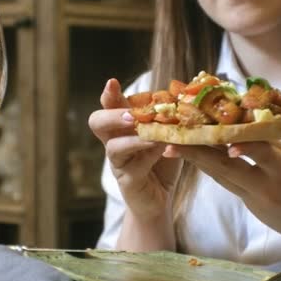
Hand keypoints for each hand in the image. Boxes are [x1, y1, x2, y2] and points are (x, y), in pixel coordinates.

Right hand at [88, 79, 182, 220]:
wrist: (159, 199)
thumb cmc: (161, 163)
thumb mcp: (167, 135)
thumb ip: (168, 119)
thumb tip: (183, 96)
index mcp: (122, 127)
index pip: (109, 106)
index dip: (109, 94)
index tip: (113, 82)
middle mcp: (114, 142)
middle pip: (97, 123)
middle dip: (112, 115)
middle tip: (130, 115)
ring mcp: (119, 163)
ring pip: (114, 147)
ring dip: (134, 138)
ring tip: (151, 133)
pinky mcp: (128, 181)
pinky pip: (134, 166)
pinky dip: (149, 155)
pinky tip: (163, 149)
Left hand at [163, 141, 280, 255]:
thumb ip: (272, 146)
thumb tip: (245, 126)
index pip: (261, 154)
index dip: (241, 145)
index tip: (219, 137)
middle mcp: (266, 190)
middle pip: (226, 169)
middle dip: (196, 153)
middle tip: (170, 141)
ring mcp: (256, 202)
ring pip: (222, 177)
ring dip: (198, 161)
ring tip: (174, 147)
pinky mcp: (251, 207)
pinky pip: (230, 184)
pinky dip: (216, 169)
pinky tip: (199, 156)